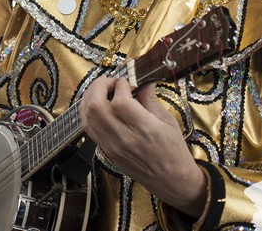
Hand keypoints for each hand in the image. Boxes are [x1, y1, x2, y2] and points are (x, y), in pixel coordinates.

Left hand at [80, 77, 205, 216]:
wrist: (172, 181)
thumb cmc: (174, 151)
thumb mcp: (168, 121)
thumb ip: (150, 99)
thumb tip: (140, 80)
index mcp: (144, 129)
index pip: (120, 102)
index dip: (119, 86)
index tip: (126, 81)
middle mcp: (124, 138)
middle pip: (96, 106)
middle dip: (99, 86)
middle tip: (109, 81)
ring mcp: (112, 146)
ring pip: (88, 116)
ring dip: (90, 97)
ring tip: (101, 89)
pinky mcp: (106, 151)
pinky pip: (88, 128)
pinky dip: (87, 112)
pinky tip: (96, 104)